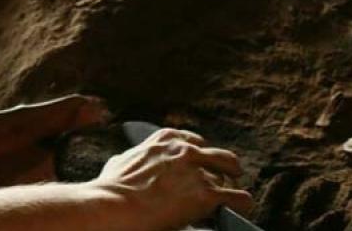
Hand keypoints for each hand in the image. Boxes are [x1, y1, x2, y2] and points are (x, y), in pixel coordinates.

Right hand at [94, 128, 253, 229]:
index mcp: (165, 139)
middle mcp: (185, 150)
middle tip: (222, 184)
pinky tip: (237, 211)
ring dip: (229, 189)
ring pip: (232, 176)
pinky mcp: (208, 195)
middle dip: (223, 170)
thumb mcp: (119, 162)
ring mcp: (198, 172)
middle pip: (221, 156)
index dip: (199, 158)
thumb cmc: (110, 189)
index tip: (199, 168)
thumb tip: (129, 163)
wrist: (114, 207)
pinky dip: (241, 206)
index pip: (195, 142)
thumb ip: (135, 158)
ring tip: (227, 201)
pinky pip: (241, 199)